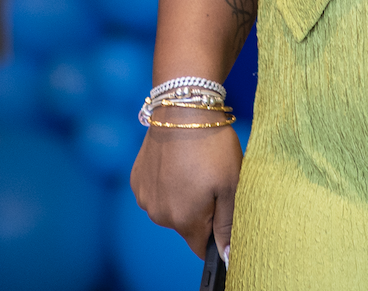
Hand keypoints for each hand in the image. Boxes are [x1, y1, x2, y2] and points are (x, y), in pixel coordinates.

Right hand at [130, 119, 242, 259]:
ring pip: (170, 208)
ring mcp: (145, 198)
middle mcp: (159, 216)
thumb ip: (228, 224)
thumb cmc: (212, 146)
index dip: (214, 232)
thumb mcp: (231, 184)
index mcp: (184, 220)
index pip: (200, 246)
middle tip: (211, 179)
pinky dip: (166, 182)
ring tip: (194, 167)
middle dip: (200, 210)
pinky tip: (177, 161)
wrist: (183, 111)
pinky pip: (155, 192)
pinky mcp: (137, 180)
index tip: (222, 209)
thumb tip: (227, 256)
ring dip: (182, 196)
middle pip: (186, 226)